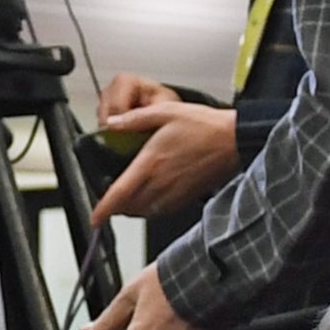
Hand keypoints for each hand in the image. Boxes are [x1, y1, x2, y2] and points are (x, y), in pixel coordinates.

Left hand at [96, 77, 242, 221]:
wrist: (233, 140)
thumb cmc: (204, 126)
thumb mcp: (165, 112)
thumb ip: (134, 120)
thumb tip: (112, 124)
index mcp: (151, 163)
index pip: (120, 193)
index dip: (104, 209)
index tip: (95, 218)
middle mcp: (161, 182)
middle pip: (129, 208)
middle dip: (116, 207)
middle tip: (111, 200)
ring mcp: (175, 193)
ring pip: (145, 212)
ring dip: (133, 209)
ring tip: (128, 198)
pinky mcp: (187, 197)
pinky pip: (162, 211)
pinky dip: (151, 209)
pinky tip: (152, 197)